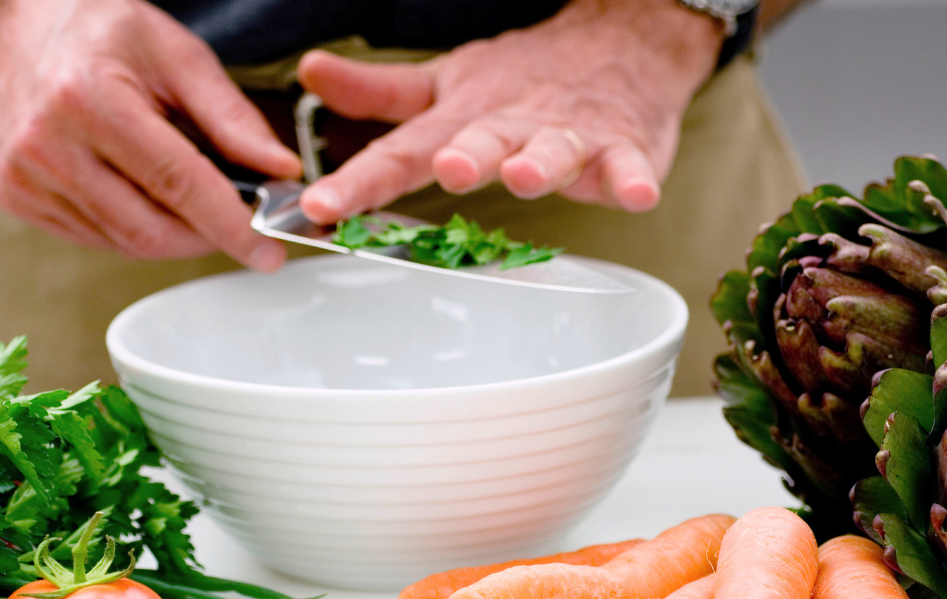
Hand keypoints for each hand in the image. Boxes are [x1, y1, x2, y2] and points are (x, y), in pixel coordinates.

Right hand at [0, 0, 301, 268]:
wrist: (21, 28)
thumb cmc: (102, 34)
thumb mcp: (179, 55)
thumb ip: (233, 118)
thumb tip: (281, 171)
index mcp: (88, 96)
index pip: (177, 183)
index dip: (230, 225)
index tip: (268, 251)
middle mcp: (46, 141)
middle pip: (152, 229)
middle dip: (208, 237)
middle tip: (240, 223)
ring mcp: (25, 176)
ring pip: (127, 243)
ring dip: (175, 234)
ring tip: (189, 196)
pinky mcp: (17, 197)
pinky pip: (99, 239)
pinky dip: (137, 229)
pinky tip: (144, 194)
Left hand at [297, 0, 724, 224]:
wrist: (620, 42)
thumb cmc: (524, 77)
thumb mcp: (446, 82)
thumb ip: (381, 93)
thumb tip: (311, 74)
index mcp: (462, 116)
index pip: (402, 151)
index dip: (360, 180)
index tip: (320, 208)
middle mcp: (511, 124)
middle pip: (484, 143)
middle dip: (466, 158)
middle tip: (447, 169)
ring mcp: (568, 134)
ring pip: (554, 149)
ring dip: (540, 163)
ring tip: (526, 176)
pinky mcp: (623, 146)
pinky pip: (628, 164)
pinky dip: (633, 178)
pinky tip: (635, 193)